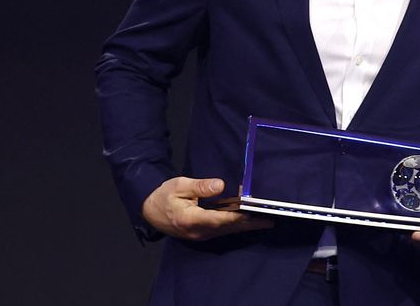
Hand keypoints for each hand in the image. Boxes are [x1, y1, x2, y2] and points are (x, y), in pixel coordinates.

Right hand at [141, 176, 273, 240]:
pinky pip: (223, 231)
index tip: (252, 208)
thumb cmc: (164, 195)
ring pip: (228, 231)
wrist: (150, 209)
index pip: (219, 218)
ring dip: (246, 225)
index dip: (236, 214)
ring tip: (266, 221)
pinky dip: (237, 226)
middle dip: (249, 222)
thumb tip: (220, 185)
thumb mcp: (180, 185)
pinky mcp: (203, 233)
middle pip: (228, 228)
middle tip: (269, 217)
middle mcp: (199, 231)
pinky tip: (249, 222)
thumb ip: (200, 186)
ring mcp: (201, 234)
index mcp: (191, 219)